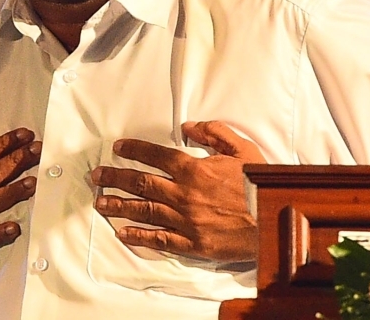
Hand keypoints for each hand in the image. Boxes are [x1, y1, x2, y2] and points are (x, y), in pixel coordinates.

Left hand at [91, 120, 265, 263]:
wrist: (272, 220)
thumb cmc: (258, 184)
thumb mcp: (242, 149)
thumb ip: (215, 133)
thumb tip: (189, 126)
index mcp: (194, 169)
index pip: (156, 156)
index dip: (134, 149)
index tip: (118, 148)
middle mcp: (184, 194)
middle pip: (141, 183)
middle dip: (115, 178)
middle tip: (97, 176)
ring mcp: (185, 220)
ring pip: (144, 210)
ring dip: (119, 205)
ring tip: (100, 202)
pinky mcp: (191, 243)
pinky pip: (159, 239)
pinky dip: (139, 236)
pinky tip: (123, 233)